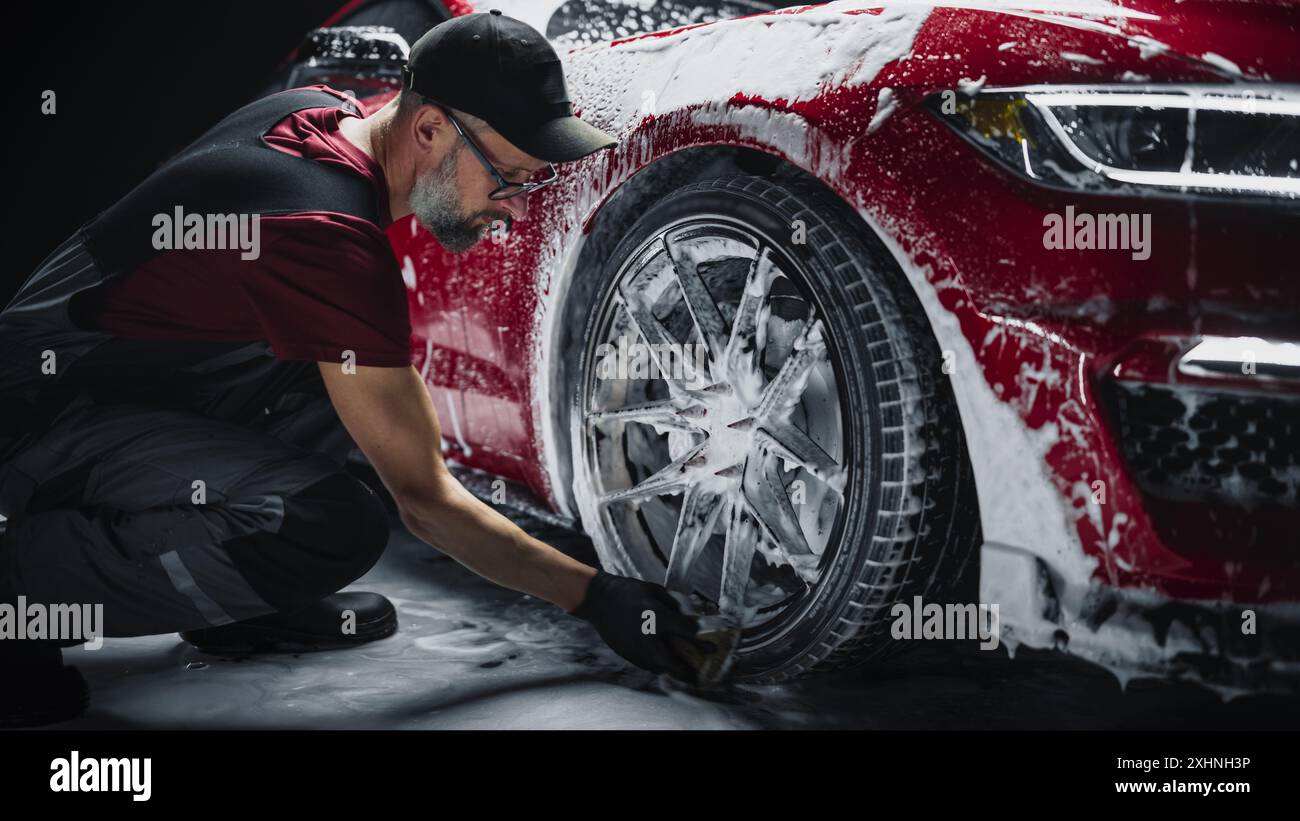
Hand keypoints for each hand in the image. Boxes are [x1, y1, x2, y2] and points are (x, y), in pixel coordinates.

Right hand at [568, 569, 714, 681]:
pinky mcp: (628, 655)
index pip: (687, 633)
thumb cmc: (630, 592)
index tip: (713, 647)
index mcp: (657, 617)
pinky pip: (648, 666)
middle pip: (673, 663)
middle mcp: (647, 637)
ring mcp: (636, 649)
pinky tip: (667, 665)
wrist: (600, 601)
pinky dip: (659, 667)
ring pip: (661, 668)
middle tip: (701, 674)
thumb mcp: (656, 591)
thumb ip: (675, 605)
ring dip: (675, 672)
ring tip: (687, 674)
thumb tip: (693, 618)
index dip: (703, 641)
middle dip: (689, 671)